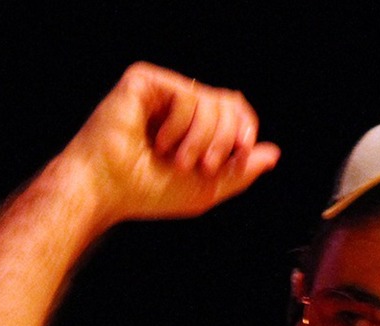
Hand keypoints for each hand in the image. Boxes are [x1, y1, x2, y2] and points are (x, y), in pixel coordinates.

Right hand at [63, 61, 281, 224]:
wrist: (107, 189)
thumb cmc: (146, 192)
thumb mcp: (206, 188)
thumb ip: (240, 171)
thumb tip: (272, 152)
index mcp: (192, 126)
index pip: (234, 110)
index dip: (245, 127)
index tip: (240, 152)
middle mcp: (177, 105)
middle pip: (228, 102)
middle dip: (225, 138)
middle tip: (204, 165)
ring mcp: (161, 91)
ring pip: (211, 99)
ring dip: (203, 138)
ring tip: (178, 159)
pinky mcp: (144, 81)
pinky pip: (187, 94)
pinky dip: (181, 126)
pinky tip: (158, 142)